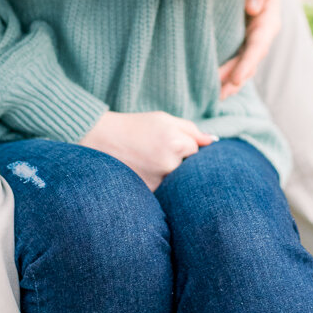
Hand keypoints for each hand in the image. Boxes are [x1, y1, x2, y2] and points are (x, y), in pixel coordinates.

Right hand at [79, 110, 216, 191]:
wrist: (99, 140)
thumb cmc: (134, 126)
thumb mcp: (163, 119)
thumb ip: (190, 129)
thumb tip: (213, 141)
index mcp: (175, 141)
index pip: (195, 149)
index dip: (181, 144)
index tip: (164, 141)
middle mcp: (169, 164)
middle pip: (187, 167)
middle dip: (176, 160)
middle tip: (154, 151)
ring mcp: (158, 181)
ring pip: (175, 179)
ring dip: (167, 172)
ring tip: (146, 160)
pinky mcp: (148, 193)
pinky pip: (163, 189)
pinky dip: (156, 181)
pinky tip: (141, 170)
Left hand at [219, 0, 281, 98]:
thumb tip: (252, 9)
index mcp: (269, 18)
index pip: (259, 45)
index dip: (248, 63)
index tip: (237, 78)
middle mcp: (261, 32)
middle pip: (250, 60)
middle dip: (236, 79)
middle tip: (219, 94)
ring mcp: (250, 36)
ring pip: (242, 63)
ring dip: (229, 81)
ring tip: (214, 96)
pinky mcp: (238, 36)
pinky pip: (233, 56)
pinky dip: (225, 71)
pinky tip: (210, 83)